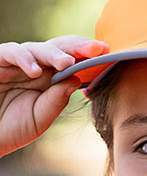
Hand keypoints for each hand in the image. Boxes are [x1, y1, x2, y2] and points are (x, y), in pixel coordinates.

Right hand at [0, 35, 108, 157]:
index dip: (88, 56)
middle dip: (79, 47)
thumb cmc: (11, 128)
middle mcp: (35, 67)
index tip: (107, 54)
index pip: (71, 61)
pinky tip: (35, 71)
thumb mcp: (40, 118)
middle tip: (97, 48)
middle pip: (59, 48)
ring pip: (38, 48)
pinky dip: (24, 59)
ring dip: (54, 54)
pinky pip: (11, 52)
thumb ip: (56, 101)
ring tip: (66, 63)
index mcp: (49, 79)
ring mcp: (16, 63)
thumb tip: (76, 80)